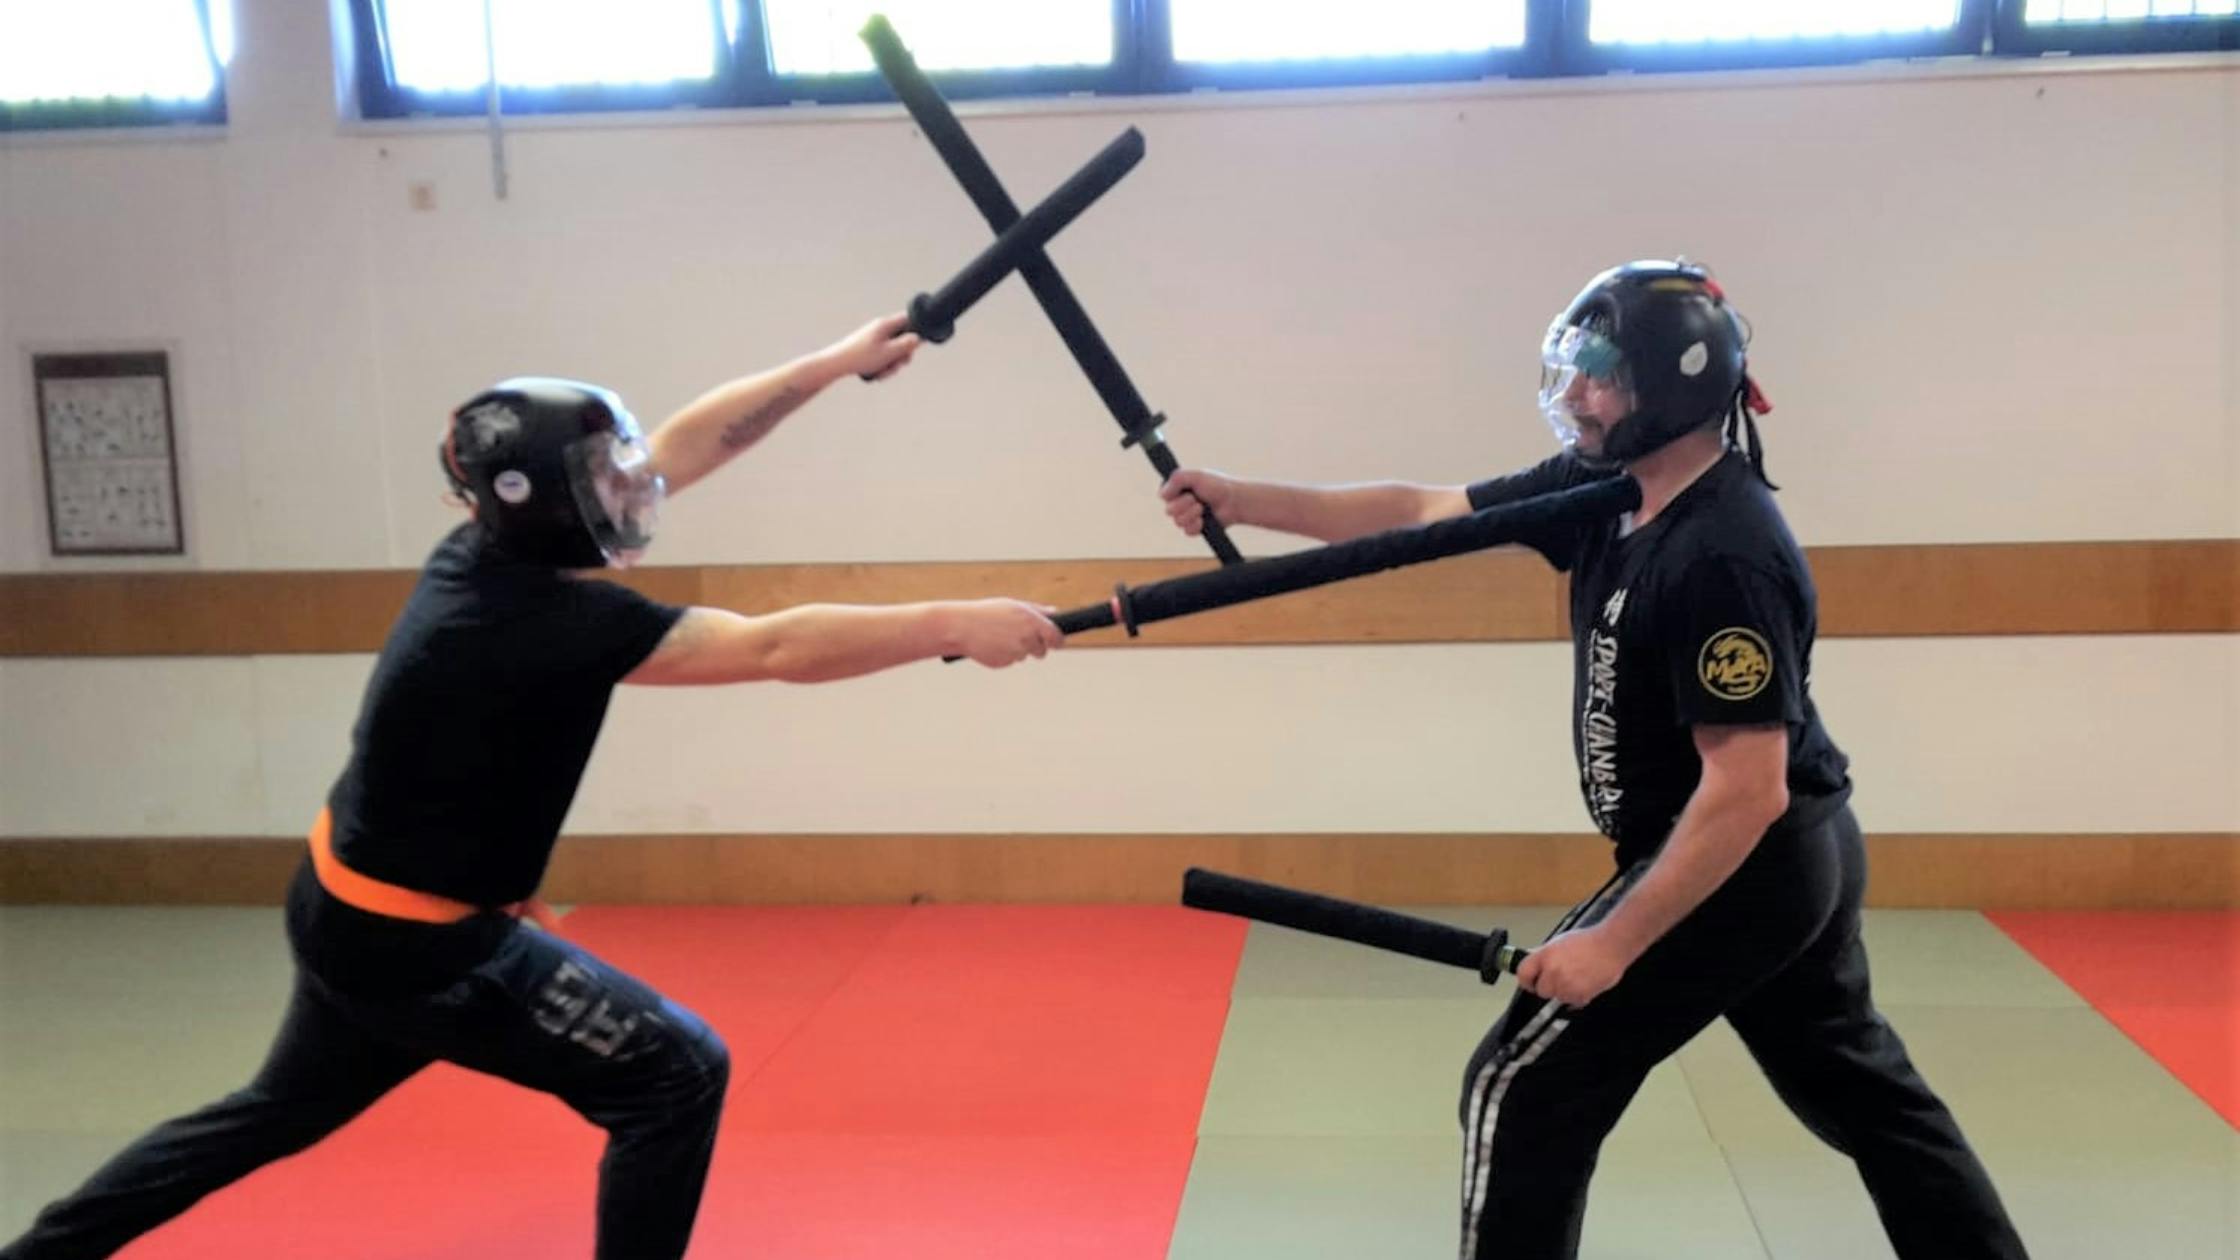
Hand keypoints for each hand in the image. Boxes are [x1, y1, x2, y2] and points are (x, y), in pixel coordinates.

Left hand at [827, 313, 921, 382]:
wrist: (837, 363)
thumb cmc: (862, 357)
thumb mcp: (889, 353)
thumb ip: (906, 345)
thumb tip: (918, 338)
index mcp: (885, 325)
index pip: (908, 319)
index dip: (917, 330)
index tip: (917, 345)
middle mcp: (880, 328)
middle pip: (902, 339)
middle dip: (902, 355)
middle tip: (897, 365)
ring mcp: (874, 338)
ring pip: (893, 351)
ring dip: (891, 364)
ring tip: (882, 373)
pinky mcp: (869, 348)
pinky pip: (883, 356)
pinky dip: (882, 366)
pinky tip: (876, 374)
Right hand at [949, 599, 1063, 668]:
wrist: (961, 627)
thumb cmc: (987, 613)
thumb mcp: (1013, 606)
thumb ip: (1036, 610)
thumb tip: (1055, 612)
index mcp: (1031, 620)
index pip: (1056, 637)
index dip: (1058, 641)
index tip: (1056, 643)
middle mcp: (1026, 637)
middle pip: (1042, 651)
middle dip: (1036, 647)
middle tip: (1019, 638)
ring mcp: (1015, 652)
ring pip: (1024, 655)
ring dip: (1016, 649)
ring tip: (998, 637)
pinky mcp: (1004, 662)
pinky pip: (1010, 661)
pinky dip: (1003, 655)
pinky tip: (991, 644)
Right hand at [1159, 469, 1237, 535]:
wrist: (1234, 501)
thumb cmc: (1217, 485)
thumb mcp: (1196, 475)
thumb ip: (1177, 479)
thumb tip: (1162, 494)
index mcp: (1179, 489)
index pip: (1163, 495)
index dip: (1172, 495)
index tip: (1184, 492)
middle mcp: (1181, 502)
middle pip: (1169, 511)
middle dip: (1183, 505)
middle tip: (1196, 499)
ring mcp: (1188, 516)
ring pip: (1177, 522)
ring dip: (1191, 514)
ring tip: (1203, 508)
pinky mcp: (1195, 528)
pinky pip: (1187, 531)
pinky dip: (1196, 525)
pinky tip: (1203, 520)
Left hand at [1515, 925, 1635, 1007]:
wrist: (1611, 945)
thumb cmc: (1589, 940)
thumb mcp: (1559, 942)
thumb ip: (1545, 955)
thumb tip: (1534, 964)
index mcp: (1545, 956)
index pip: (1523, 974)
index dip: (1527, 980)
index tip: (1531, 982)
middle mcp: (1553, 971)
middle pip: (1541, 990)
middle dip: (1549, 986)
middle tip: (1560, 978)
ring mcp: (1566, 984)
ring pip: (1558, 998)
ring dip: (1565, 992)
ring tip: (1577, 978)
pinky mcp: (1580, 995)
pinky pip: (1572, 1002)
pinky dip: (1578, 996)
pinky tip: (1585, 983)